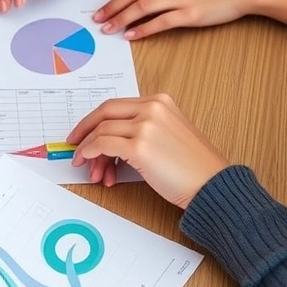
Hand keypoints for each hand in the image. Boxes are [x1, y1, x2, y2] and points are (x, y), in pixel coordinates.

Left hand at [66, 95, 228, 207]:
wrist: (212, 184)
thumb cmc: (193, 167)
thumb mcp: (169, 134)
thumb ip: (143, 128)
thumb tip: (110, 141)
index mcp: (161, 101)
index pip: (118, 105)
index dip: (96, 119)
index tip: (85, 131)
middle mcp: (153, 108)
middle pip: (105, 111)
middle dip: (84, 129)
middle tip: (74, 144)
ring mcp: (146, 126)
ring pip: (102, 130)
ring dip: (89, 149)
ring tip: (89, 168)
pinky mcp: (140, 146)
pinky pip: (103, 145)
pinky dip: (91, 153)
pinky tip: (90, 163)